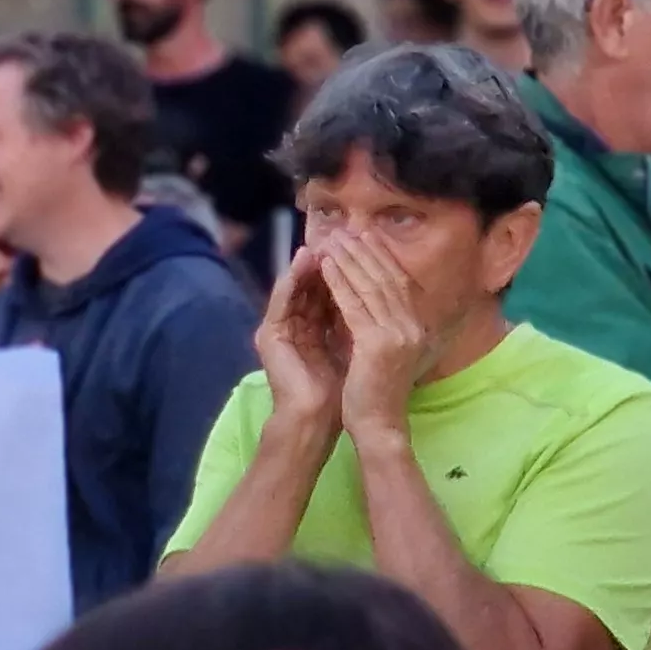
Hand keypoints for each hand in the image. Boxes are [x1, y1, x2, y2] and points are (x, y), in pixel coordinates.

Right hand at [251, 247, 346, 432]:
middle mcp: (294, 324)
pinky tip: (304, 262)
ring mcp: (278, 329)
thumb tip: (381, 290)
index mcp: (314, 326)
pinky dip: (293, 280)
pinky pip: (282, 301)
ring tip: (323, 240)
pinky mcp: (269, 336)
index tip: (363, 244)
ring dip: (307, 264)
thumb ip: (357, 318)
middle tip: (342, 232)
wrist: (320, 417)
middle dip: (329, 259)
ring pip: (295, 288)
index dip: (346, 267)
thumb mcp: (356, 344)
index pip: (330, 289)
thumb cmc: (344, 389)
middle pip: (312, 284)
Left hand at [318, 237, 430, 437]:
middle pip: (386, 277)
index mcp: (416, 326)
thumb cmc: (375, 392)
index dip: (380, 257)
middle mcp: (413, 325)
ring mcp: (398, 334)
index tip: (363, 236)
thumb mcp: (384, 351)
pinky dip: (339, 282)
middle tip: (344, 229)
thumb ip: (383, 324)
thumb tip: (373, 297)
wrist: (377, 425)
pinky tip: (325, 268)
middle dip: (364, 251)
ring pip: (370, 286)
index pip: (398, 281)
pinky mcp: (378, 344)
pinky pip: (354, 305)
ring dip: (349, 260)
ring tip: (331, 240)